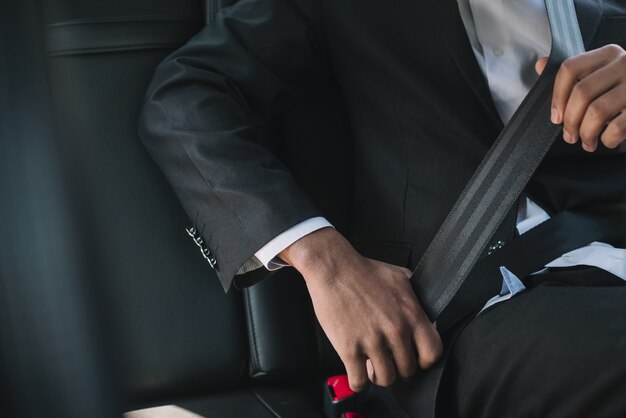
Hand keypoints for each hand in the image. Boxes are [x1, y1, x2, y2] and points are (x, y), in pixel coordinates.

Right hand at [280, 228, 441, 391]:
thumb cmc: (364, 270)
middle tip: (388, 360)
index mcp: (411, 314)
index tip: (415, 358)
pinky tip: (356, 372)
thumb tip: (428, 315)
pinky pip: (359, 382)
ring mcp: (372, 341)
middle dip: (398, 367)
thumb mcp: (401, 278)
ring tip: (372, 366)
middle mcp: (395, 330)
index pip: (433, 352)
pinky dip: (358, 382)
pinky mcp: (349, 348)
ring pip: (386, 379)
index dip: (425, 360)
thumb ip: (417, 298)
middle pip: (408, 370)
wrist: (333, 268)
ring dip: (379, 376)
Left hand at [535, 44, 625, 151]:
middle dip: (570, 120)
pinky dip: (607, 139)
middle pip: (582, 92)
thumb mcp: (600, 74)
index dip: (557, 96)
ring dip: (586, 133)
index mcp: (607, 54)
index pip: (570, 68)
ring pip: (597, 111)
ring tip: (586, 141)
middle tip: (569, 136)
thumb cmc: (624, 89)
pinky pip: (617, 127)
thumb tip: (541, 65)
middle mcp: (624, 63)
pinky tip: (607, 141)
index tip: (555, 117)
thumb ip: (573, 72)